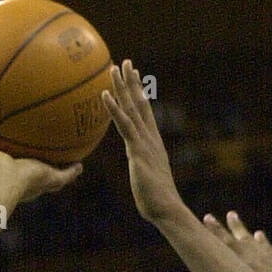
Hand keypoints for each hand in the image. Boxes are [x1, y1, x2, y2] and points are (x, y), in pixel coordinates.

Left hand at [0, 146, 81, 203]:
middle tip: (51, 169)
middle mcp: (28, 186)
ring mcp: (41, 183)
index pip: (20, 179)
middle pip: (40, 182)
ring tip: (72, 166)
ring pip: (56, 180)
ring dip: (63, 175)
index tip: (24, 170)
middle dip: (46, 176)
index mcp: (13, 183)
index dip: (23, 175)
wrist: (1, 181)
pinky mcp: (50, 179)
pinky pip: (66, 175)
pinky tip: (81, 165)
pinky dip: (74, 171)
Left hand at [102, 59, 183, 223]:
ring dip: (122, 87)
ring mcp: (144, 142)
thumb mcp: (148, 182)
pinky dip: (114, 108)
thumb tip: (141, 175)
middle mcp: (150, 138)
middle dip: (132, 82)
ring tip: (114, 68)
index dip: (140, 93)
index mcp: (153, 143)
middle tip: (126, 62)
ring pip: (132, 108)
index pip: (146, 113)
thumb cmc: (157, 203)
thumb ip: (143, 172)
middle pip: (140, 104)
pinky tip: (105, 94)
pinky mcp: (137, 150)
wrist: (166, 209)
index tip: (135, 77)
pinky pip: (124, 124)